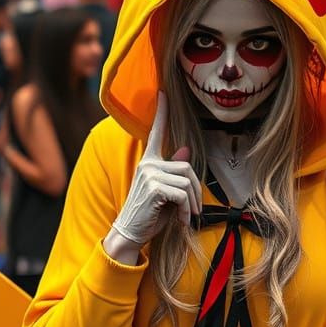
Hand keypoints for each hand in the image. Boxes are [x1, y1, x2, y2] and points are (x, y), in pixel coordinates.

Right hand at [109, 91, 201, 246]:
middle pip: (186, 168)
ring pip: (187, 181)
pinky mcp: (154, 187)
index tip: (162, 93)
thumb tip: (185, 150)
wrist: (130, 233)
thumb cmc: (149, 214)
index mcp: (149, 161)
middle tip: (194, 211)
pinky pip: (183, 193)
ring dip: (192, 203)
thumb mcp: (165, 192)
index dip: (162, 113)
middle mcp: (147, 164)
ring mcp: (149, 174)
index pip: (155, 132)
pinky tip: (181, 221)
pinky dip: (186, 209)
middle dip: (196, 191)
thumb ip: (174, 172)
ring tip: (186, 217)